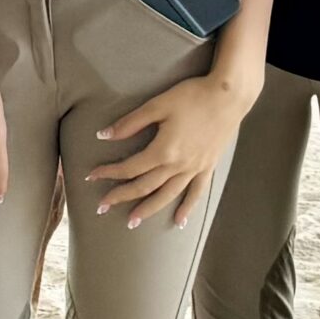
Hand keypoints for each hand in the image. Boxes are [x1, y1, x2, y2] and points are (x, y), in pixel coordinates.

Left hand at [89, 70, 247, 228]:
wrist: (228, 97)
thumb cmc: (192, 96)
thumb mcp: (158, 105)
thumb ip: (131, 123)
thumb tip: (104, 135)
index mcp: (163, 150)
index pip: (130, 167)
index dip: (109, 173)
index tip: (91, 176)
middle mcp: (178, 165)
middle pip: (144, 186)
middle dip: (121, 197)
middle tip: (101, 207)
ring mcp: (194, 169)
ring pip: (167, 196)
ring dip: (148, 209)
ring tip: (132, 222)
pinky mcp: (208, 167)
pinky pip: (196, 193)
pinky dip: (186, 209)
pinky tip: (179, 222)